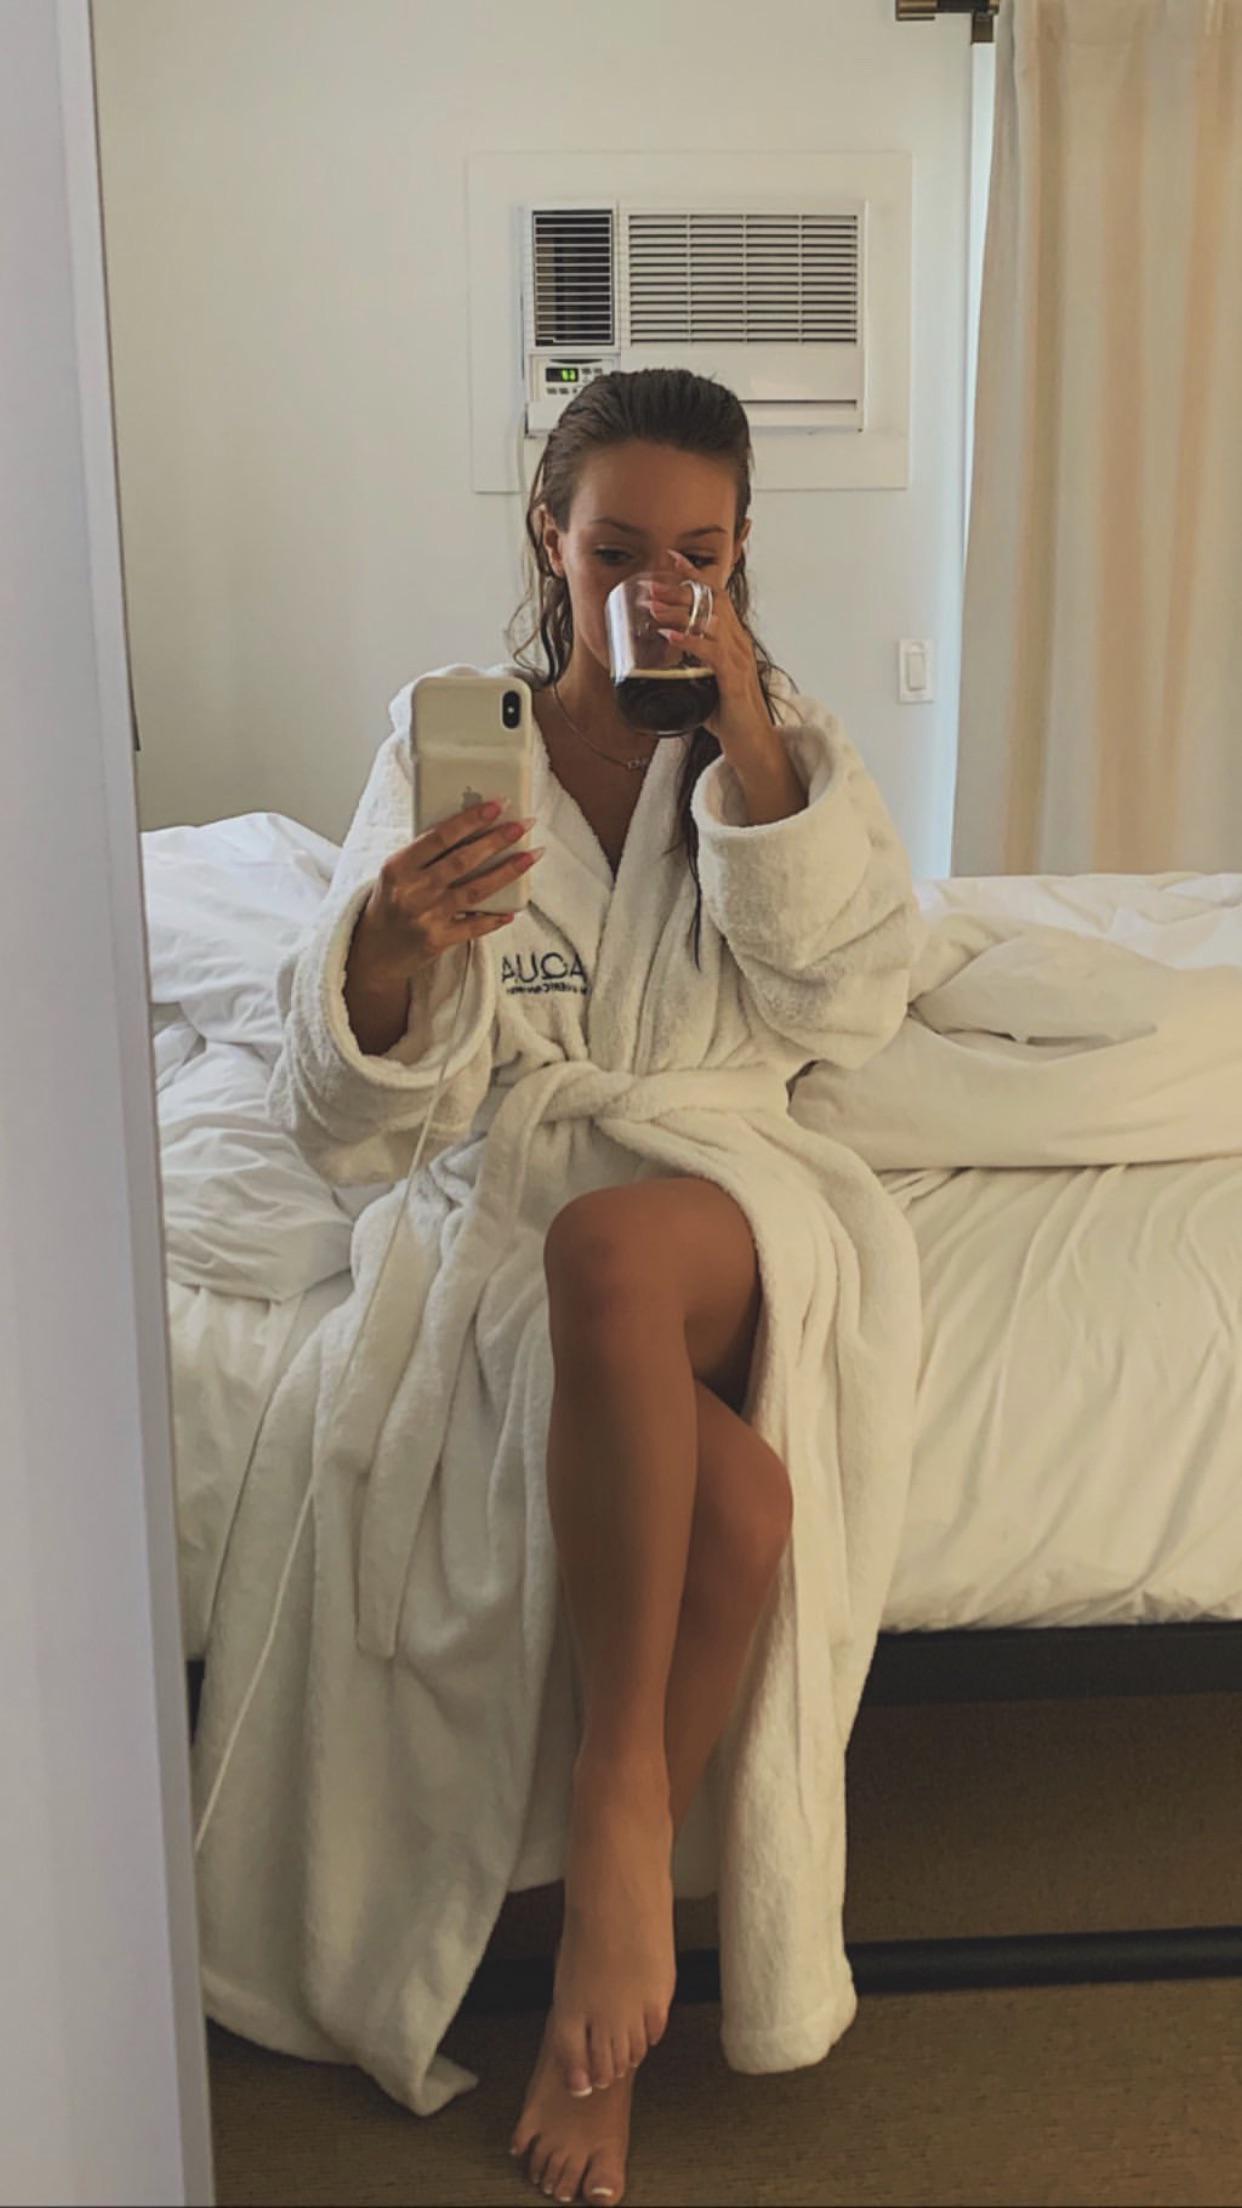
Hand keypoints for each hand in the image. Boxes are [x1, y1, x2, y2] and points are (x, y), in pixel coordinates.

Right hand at [355, 798, 542, 979]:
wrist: (372, 952)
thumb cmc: (390, 903)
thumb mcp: (396, 873)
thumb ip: (426, 854)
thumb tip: (473, 827)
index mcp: (398, 867)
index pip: (440, 837)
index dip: (471, 820)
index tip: (497, 805)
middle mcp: (413, 892)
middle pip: (463, 861)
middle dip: (497, 840)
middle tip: (525, 824)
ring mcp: (426, 918)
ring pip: (475, 891)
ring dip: (508, 872)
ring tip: (532, 855)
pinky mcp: (438, 941)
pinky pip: (475, 927)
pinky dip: (495, 918)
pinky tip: (515, 908)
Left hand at [645, 549, 777, 763]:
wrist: (752, 745)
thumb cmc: (728, 715)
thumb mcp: (705, 681)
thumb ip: (689, 664)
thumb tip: (661, 658)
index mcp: (733, 639)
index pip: (716, 596)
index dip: (694, 575)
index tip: (671, 558)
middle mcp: (739, 643)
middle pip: (713, 601)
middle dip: (681, 589)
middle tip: (650, 587)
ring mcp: (739, 660)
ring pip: (711, 622)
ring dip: (679, 612)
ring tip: (652, 608)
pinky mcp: (734, 681)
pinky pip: (712, 653)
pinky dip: (690, 642)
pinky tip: (670, 638)